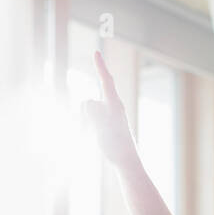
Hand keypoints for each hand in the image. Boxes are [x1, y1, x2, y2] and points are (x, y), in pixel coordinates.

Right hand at [81, 51, 137, 168]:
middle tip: (97, 132)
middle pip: (90, 103)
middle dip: (86, 116)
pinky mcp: (107, 126)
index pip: (106, 80)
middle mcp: (113, 108)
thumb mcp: (103, 127)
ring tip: (100, 139)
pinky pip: (91, 122)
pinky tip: (98, 140)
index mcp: (114, 105)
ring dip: (87, 125)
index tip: (96, 52)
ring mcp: (109, 117)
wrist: (127, 162)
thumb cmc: (117, 146)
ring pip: (89, 113)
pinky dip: (88, 129)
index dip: (100, 66)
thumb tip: (86, 101)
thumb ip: (94, 111)